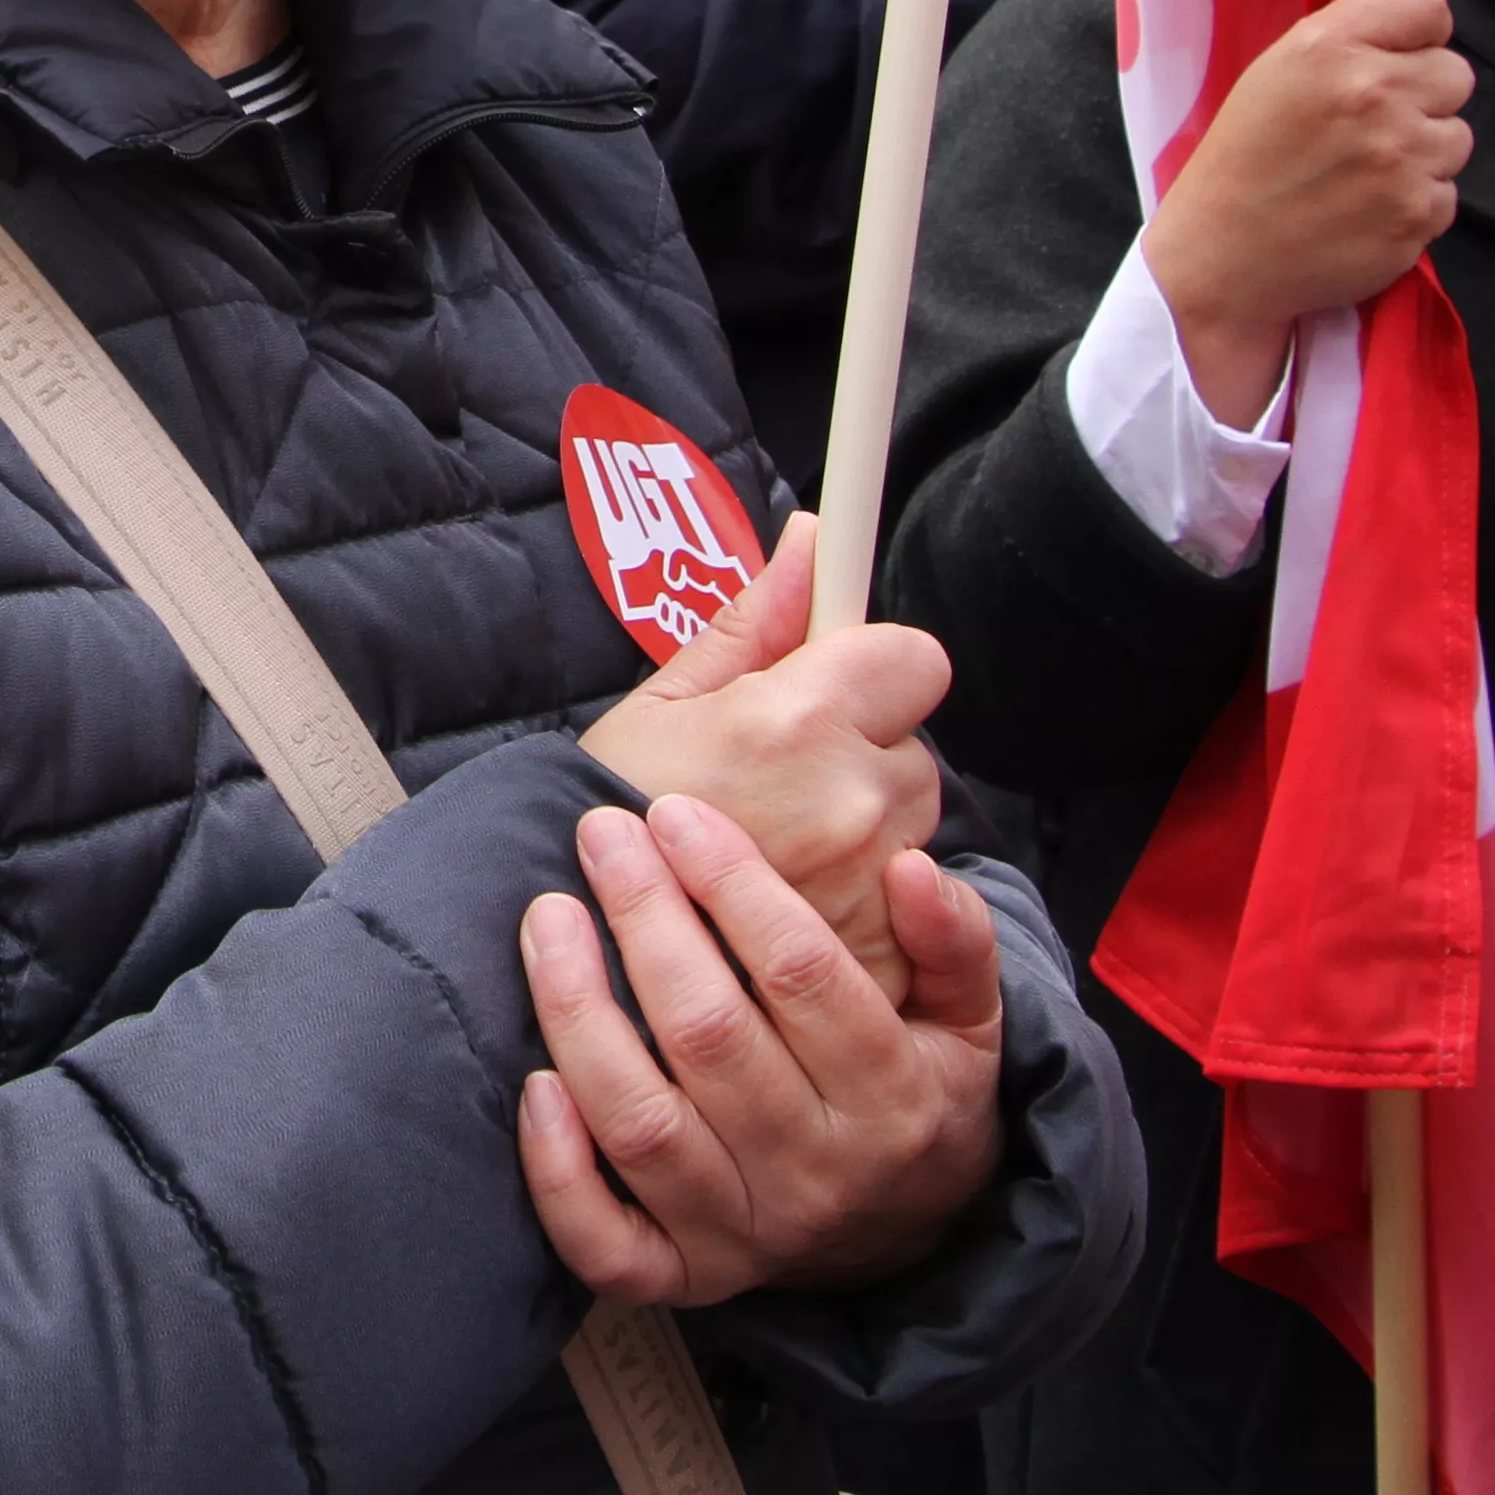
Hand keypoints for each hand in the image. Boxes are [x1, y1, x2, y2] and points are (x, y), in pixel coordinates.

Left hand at [517, 805, 1006, 1305]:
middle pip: (709, 1035)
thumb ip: (955, 942)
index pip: (804, 975)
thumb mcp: (970, 1019)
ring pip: (641, 1124)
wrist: (908, 1237)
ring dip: (580, 1013)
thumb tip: (912, 870)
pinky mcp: (681, 1276)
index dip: (734, 885)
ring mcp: (742, 1234)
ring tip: (549, 917)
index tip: (677, 815)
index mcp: (893, 1100)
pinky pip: (604, 1240)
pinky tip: (534, 1081)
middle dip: (645, 919)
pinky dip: (558, 1170)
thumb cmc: (918, 1094)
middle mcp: (815, 1173)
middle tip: (602, 833)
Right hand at [580, 531, 944, 1001]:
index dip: (872, 668)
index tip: (832, 688)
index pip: (915, 658)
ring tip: (776, 852)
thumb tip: (812, 537)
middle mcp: (850, 801)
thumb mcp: (666, 703)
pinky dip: (866, 907)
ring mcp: (868, 886)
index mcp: (799, 720)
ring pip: (911, 830)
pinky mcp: (877, 957)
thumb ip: (756, 621)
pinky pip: (907, 909)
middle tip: (777, 787)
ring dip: (866, 833)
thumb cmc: (606, 816)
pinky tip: (795, 903)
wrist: (579, 950)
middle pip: (912, 749)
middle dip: (862, 757)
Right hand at [1141, 0, 1471, 423]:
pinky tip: (1369, 211)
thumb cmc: (1244, 160)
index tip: (1397, 57)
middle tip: (1374, 126)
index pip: (1425, 3)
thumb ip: (1345, 42)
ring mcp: (1403, 158)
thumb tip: (1414, 35)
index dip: (1418, 32)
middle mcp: (1374, 94)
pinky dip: (1416, 204)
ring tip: (1367, 173)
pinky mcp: (1420, 214)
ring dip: (1424, 154)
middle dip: (1424, 97)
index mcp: (1327, 47)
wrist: (1223, 259)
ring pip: (1458, 137)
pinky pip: (1448, 193)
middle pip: (1456, 74)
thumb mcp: (1274, 73)